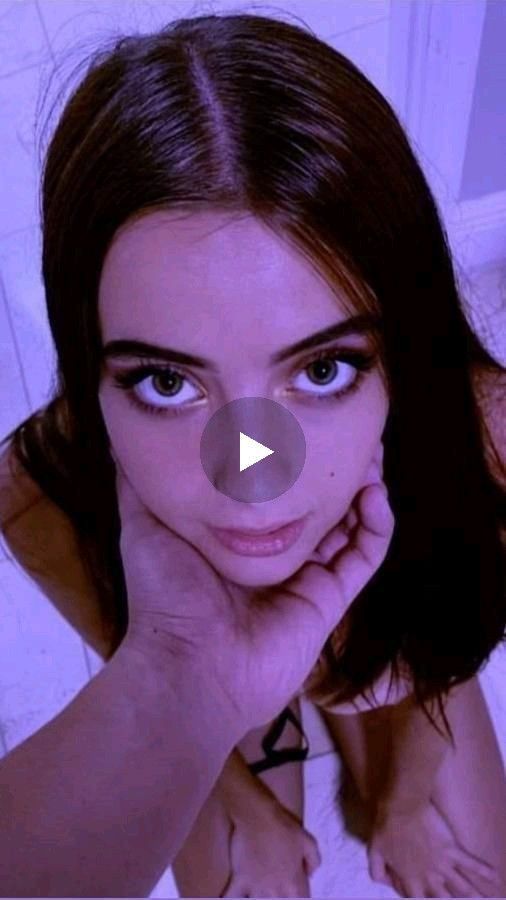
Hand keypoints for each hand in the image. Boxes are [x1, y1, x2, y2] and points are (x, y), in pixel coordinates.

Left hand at [113, 438, 393, 734]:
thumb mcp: (145, 527)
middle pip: (319, 505)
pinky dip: (377, 524)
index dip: (294, 461)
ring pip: (350, 525)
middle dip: (336, 470)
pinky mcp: (330, 599)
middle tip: (348, 432)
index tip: (303, 424)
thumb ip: (138, 488)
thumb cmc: (166, 596)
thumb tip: (122, 445)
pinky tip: (373, 491)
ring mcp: (307, 579)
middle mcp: (277, 557)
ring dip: (364, 488)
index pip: (277, 493)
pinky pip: (366, 556)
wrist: (190, 664)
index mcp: (240, 540)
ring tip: (370, 452)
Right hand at [220, 799, 320, 896]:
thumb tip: (310, 873)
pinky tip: (232, 896)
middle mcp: (275, 892)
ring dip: (260, 897)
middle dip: (279, 896)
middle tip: (276, 884)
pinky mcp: (239, 881)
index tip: (294, 889)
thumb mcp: (308, 841)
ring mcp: (255, 888)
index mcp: (294, 885)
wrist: (257, 815)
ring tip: (261, 890)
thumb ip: (314, 861)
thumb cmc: (282, 826)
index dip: (298, 895)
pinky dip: (228, 897)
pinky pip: (231, 896)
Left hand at [368, 800, 501, 896]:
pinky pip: (470, 863)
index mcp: (409, 878)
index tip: (424, 899)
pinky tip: (495, 877)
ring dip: (472, 896)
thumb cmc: (385, 827)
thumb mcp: (374, 851)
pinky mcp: (452, 849)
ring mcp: (442, 864)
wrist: (400, 808)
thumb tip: (381, 882)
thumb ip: (377, 871)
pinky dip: (484, 871)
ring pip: (461, 886)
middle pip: (442, 898)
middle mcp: (428, 876)